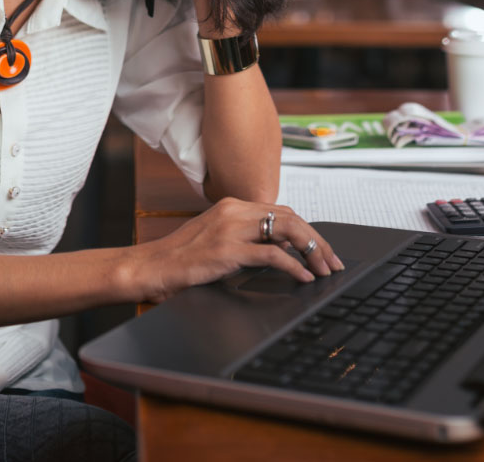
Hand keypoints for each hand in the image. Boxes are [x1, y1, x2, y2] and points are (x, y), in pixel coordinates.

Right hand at [128, 198, 344, 303]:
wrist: (150, 267)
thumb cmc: (180, 259)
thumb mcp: (217, 241)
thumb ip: (245, 239)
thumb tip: (281, 251)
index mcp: (232, 206)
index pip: (281, 211)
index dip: (307, 230)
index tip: (322, 250)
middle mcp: (234, 211)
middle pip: (290, 218)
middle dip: (316, 240)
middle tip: (332, 261)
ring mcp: (231, 229)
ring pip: (285, 230)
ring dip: (311, 250)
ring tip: (324, 269)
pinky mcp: (227, 250)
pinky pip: (271, 255)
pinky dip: (293, 266)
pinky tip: (303, 277)